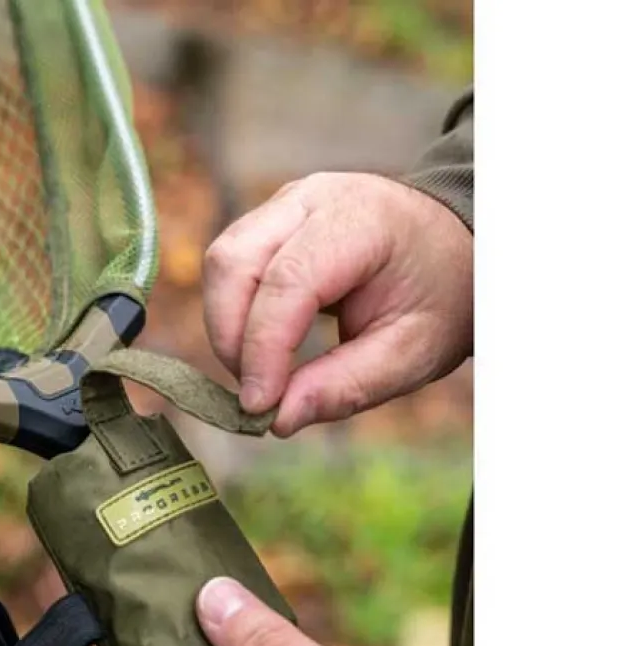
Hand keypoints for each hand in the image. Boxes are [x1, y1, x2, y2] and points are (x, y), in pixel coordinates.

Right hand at [202, 172, 472, 434]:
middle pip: (234, 261)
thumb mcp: (411, 354)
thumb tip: (278, 419)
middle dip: (230, 337)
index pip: (288, 280)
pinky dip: (232, 315)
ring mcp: (285, 205)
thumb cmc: (436, 297)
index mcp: (361, 220)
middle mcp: (313, 200)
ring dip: (226, 328)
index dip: (263, 348)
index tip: (258, 406)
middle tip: (256, 394)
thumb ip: (345, 386)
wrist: (451, 249)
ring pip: (222, 262)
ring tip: (259, 373)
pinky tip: (260, 348)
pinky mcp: (268, 222)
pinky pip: (228, 267)